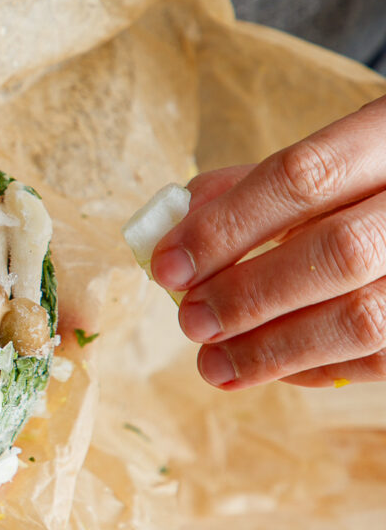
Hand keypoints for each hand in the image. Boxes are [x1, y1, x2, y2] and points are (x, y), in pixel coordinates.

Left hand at [150, 94, 385, 389]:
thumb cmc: (363, 184)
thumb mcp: (319, 161)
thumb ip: (247, 189)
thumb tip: (174, 228)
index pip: (303, 177)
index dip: (226, 226)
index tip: (166, 265)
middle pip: (337, 252)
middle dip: (249, 295)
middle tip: (190, 320)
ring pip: (364, 319)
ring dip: (273, 348)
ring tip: (212, 363)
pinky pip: (382, 360)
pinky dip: (315, 368)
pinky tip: (270, 367)